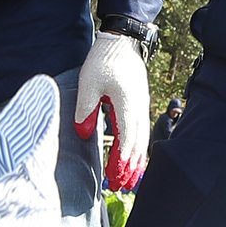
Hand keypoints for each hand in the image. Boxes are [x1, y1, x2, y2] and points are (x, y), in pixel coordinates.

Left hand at [75, 31, 150, 190]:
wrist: (122, 40)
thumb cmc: (104, 59)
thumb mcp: (88, 83)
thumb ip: (85, 110)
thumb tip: (83, 133)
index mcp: (127, 105)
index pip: (126, 140)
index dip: (121, 161)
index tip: (114, 178)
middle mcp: (138, 108)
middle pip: (137, 144)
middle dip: (129, 167)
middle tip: (120, 186)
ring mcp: (141, 105)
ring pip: (142, 139)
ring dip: (135, 160)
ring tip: (129, 178)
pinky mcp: (139, 102)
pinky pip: (141, 130)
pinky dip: (137, 147)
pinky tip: (132, 155)